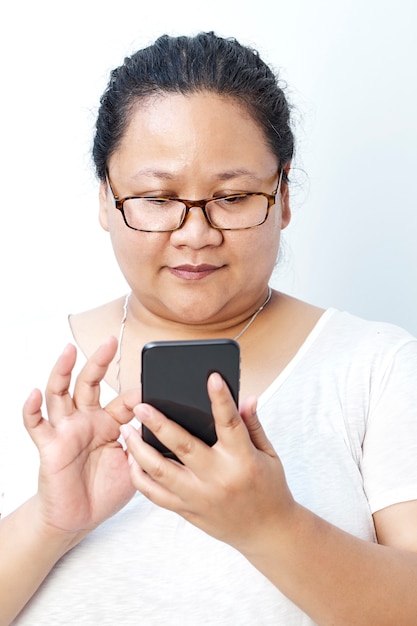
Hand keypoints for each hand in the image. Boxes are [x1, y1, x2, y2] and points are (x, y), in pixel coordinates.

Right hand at [23, 337, 140, 538]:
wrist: (78, 519)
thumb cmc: (104, 492)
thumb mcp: (134, 467)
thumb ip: (143, 446)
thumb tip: (158, 425)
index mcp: (109, 424)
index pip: (123, 400)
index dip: (138, 394)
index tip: (154, 383)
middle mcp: (86, 421)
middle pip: (89, 383)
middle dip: (98, 361)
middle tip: (110, 341)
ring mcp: (66, 430)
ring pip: (60, 394)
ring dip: (62, 371)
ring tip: (68, 351)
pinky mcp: (49, 445)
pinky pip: (36, 424)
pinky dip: (32, 409)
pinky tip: (33, 394)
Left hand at [121, 372, 294, 553]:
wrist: (267, 532)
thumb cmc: (269, 489)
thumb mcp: (268, 454)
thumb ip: (252, 425)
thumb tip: (247, 397)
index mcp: (242, 460)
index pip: (230, 423)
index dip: (221, 399)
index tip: (211, 378)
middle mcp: (218, 478)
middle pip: (183, 446)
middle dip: (159, 424)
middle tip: (141, 406)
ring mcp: (200, 496)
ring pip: (161, 472)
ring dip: (140, 450)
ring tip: (128, 431)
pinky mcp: (188, 510)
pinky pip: (157, 495)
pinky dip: (141, 478)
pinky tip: (132, 462)